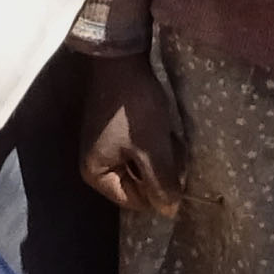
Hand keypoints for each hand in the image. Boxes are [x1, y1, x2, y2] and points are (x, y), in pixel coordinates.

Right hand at [77, 54, 185, 216]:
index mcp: (96, 173)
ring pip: (141, 166)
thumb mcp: (152, 148)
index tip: (178, 174)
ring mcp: (105, 147)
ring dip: (160, 157)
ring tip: (171, 138)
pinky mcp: (115, 132)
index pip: (132, 201)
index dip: (159, 192)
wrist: (122, 61)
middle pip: (136, 184)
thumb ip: (161, 182)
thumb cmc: (134, 109)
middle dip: (160, 172)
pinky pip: (139, 150)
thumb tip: (170, 212)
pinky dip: (154, 145)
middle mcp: (95, 164)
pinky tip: (164, 130)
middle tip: (177, 152)